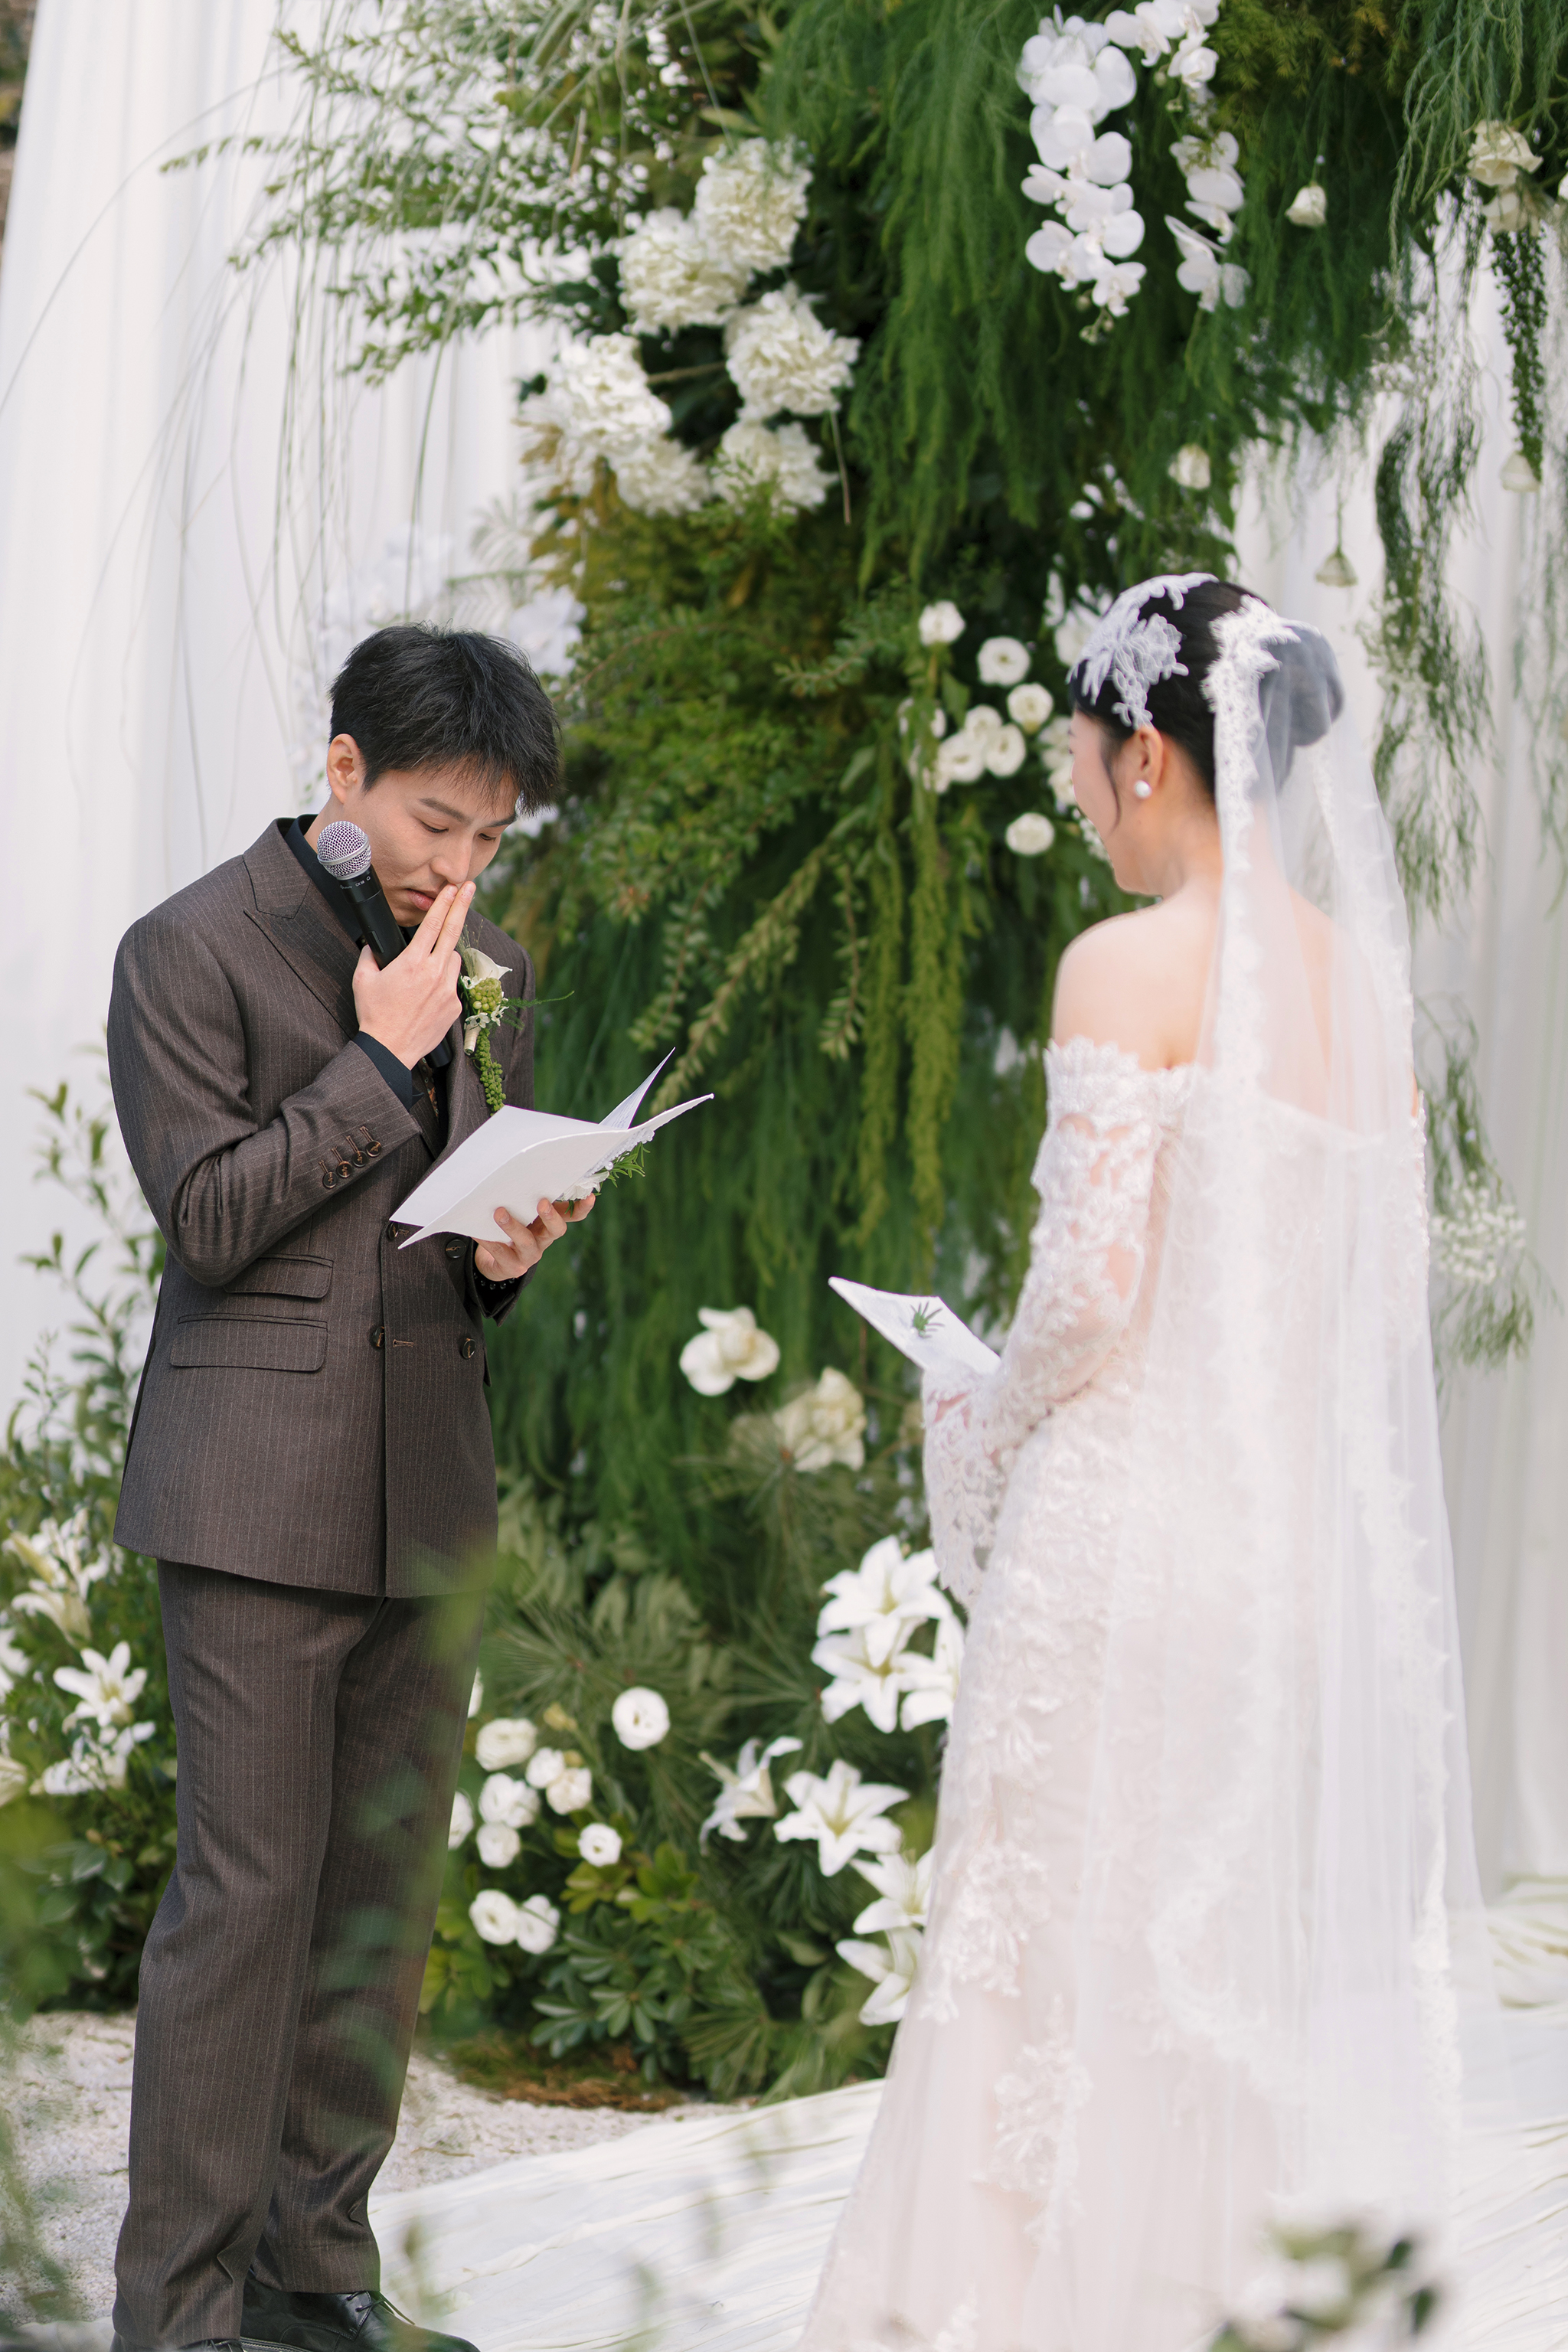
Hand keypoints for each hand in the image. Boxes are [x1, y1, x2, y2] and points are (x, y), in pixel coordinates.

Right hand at [353, 881, 473, 1068]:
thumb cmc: (374, 1015)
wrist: (390, 1049)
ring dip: (444, 955)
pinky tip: (426, 995)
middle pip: (453, 931)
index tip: (452, 888)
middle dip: (462, 905)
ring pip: (453, 959)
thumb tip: (374, 945)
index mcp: (412, 963)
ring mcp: (448, 990)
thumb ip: (370, 955)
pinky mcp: (454, 1006)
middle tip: (470, 887)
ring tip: (425, 969)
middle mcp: (435, 973)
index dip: (444, 902)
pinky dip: (443, 981)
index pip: (432, 924)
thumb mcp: (363, 979)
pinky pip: (453, 983)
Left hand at [474, 1192, 595, 1282]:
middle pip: (556, 1231)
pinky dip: (489, 1240)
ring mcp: (530, 1256)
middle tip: (542, 1202)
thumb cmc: (510, 1228)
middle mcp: (544, 1240)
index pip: (572, 1216)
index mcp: (549, 1224)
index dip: (582, 1208)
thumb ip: (523, 1198)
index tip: (589, 1196)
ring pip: (527, 1242)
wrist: (493, 1261)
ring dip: (514, 1226)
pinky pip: (501, 1252)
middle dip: (550, 1217)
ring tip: (499, 1213)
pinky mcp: (513, 1267)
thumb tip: (516, 1169)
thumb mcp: (521, 1212)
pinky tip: (478, 1231)